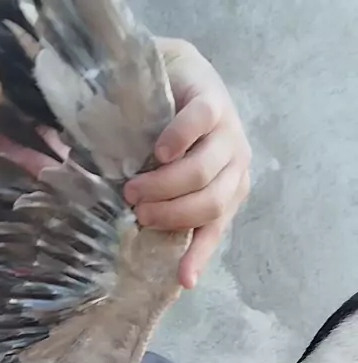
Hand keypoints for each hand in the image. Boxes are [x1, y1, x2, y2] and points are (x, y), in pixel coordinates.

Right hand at [124, 38, 250, 288]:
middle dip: (169, 213)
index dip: (198, 255)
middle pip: (208, 203)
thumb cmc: (174, 139)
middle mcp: (236, 165)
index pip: (214, 228)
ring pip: (201, 172)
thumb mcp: (176, 180)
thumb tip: (157, 258)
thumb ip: (174, 210)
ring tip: (134, 188)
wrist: (180, 77)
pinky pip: (198, 125)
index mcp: (230, 190)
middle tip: (137, 210)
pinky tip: (158, 153)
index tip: (183, 279)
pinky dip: (177, 142)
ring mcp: (228, 133)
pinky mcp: (213, 102)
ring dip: (164, 186)